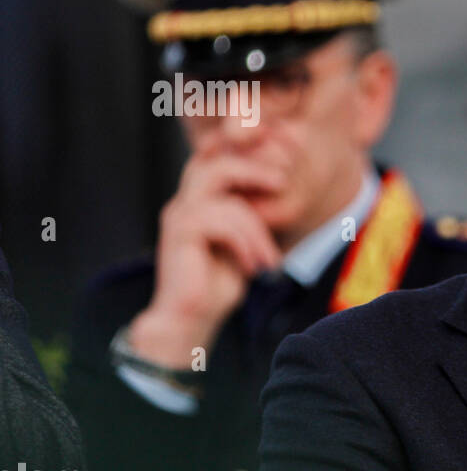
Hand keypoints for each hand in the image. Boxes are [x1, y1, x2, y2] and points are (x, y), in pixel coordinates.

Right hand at [129, 144, 285, 366]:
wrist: (192, 318)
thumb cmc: (218, 284)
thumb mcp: (244, 243)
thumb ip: (251, 216)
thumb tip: (279, 185)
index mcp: (198, 201)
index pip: (214, 158)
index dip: (243, 152)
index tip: (279, 166)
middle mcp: (184, 203)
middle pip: (216, 163)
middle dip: (253, 168)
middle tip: (283, 182)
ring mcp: (178, 217)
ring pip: (228, 201)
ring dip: (257, 231)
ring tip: (268, 260)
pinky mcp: (179, 234)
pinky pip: (221, 222)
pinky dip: (244, 244)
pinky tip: (252, 267)